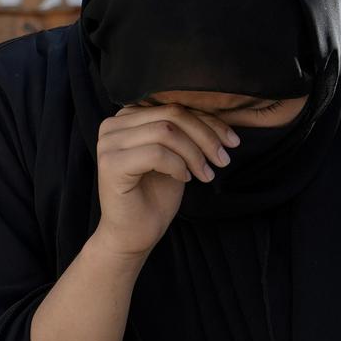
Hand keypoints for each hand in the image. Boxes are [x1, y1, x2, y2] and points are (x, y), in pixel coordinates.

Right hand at [91, 103, 237, 262]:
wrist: (133, 234)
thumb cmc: (155, 196)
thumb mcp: (178, 156)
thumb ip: (187, 131)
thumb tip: (221, 114)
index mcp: (127, 117)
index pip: (173, 106)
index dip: (208, 121)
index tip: (232, 141)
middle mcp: (112, 124)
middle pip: (171, 114)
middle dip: (205, 136)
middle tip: (223, 159)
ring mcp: (108, 143)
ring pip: (166, 131)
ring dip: (194, 154)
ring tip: (205, 174)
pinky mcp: (110, 164)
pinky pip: (156, 153)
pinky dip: (178, 165)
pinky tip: (184, 179)